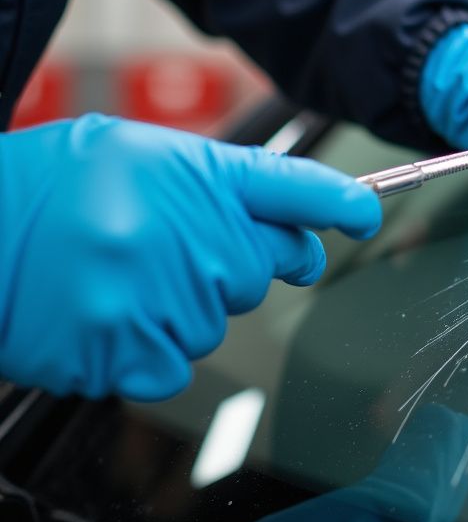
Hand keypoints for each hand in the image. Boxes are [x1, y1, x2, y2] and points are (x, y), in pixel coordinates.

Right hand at [0, 114, 380, 400]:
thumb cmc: (48, 188)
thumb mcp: (136, 155)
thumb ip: (214, 182)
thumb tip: (280, 218)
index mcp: (195, 175)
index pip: (293, 188)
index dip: (337, 203)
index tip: (364, 214)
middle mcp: (190, 235)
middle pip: (261, 268)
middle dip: (227, 261)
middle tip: (164, 245)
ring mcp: (163, 296)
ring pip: (216, 320)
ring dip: (178, 305)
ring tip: (114, 273)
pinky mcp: (131, 351)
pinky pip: (177, 366)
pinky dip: (147, 349)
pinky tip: (105, 313)